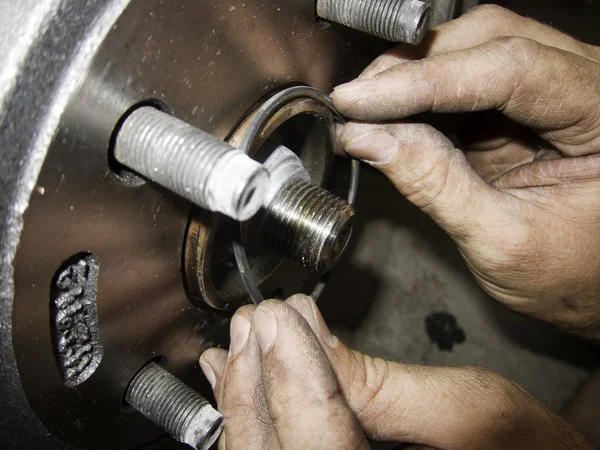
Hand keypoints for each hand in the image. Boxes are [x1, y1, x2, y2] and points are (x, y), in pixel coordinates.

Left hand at [200, 295, 589, 448]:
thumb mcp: (469, 409)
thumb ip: (380, 381)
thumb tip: (305, 331)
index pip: (317, 439)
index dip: (291, 374)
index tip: (278, 316)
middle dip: (255, 382)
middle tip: (253, 322)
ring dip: (244, 395)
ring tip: (237, 344)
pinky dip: (248, 413)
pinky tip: (233, 378)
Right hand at [331, 5, 599, 337]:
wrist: (588, 282)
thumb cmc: (569, 273)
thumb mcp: (502, 241)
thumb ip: (435, 185)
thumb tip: (367, 138)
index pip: (509, 68)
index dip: (424, 80)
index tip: (360, 100)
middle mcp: (586, 84)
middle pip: (489, 39)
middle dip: (411, 68)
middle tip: (356, 102)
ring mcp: (554, 86)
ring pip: (471, 47)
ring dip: (410, 77)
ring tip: (365, 111)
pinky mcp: (523, 101)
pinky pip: (462, 78)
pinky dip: (419, 94)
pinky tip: (390, 115)